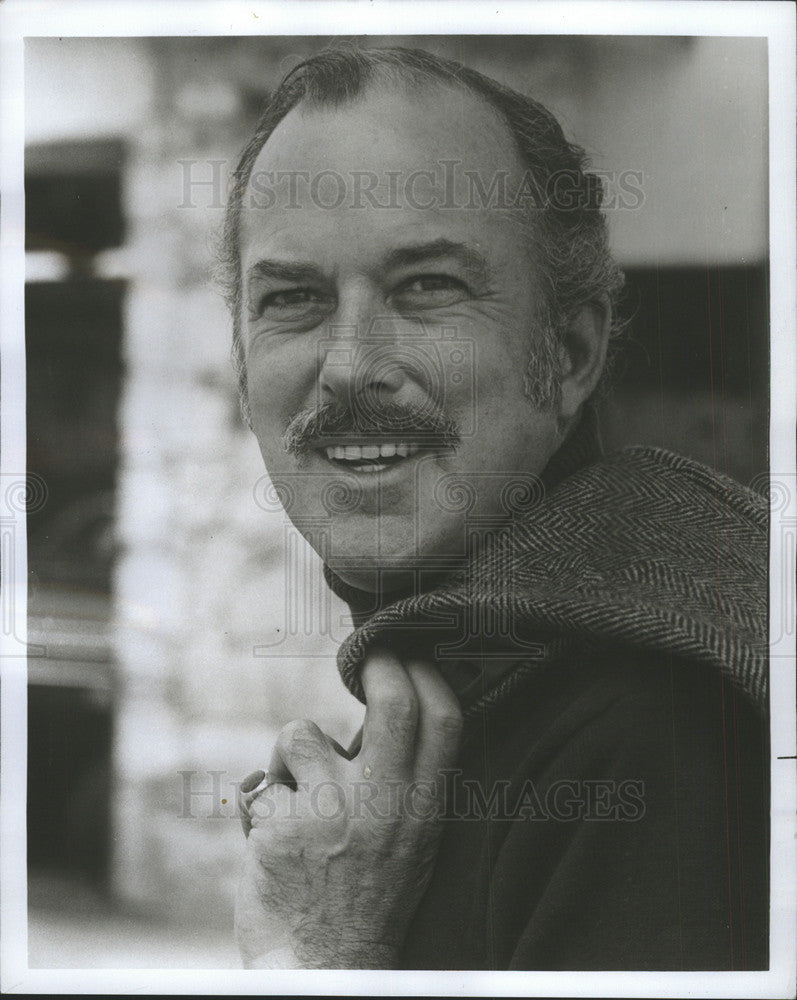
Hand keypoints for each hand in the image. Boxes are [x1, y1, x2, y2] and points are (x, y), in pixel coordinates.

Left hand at [235, 648, 462, 968]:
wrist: (326, 968)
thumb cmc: (367, 898)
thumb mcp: (411, 843)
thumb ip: (404, 785)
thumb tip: (384, 714)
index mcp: (423, 813)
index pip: (443, 722)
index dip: (428, 676)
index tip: (411, 657)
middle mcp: (385, 808)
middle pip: (391, 704)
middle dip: (378, 665)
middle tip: (368, 658)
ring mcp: (332, 813)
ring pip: (301, 734)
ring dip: (291, 755)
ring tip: (296, 791)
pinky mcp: (281, 825)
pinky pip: (265, 783)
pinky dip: (265, 801)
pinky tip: (274, 838)